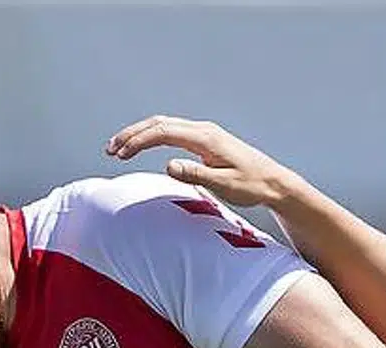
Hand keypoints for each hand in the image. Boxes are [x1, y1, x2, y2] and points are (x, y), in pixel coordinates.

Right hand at [105, 116, 297, 208]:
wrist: (274, 182)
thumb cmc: (252, 186)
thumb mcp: (224, 185)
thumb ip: (196, 174)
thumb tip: (169, 164)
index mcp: (206, 138)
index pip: (164, 132)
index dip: (139, 141)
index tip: (120, 153)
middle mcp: (204, 130)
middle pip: (159, 123)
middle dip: (132, 134)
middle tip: (111, 149)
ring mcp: (205, 134)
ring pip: (165, 126)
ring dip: (140, 134)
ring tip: (119, 149)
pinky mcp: (205, 141)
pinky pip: (173, 132)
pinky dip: (153, 137)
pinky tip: (142, 146)